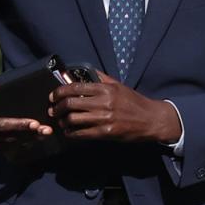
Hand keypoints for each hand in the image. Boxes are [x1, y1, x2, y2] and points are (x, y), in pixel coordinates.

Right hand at [0, 80, 52, 157]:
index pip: (1, 125)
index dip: (19, 125)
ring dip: (21, 142)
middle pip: (6, 138)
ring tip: (39, 136)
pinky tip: (21, 143)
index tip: (34, 124)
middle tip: (46, 131)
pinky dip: (8, 148)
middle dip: (27, 135)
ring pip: (2, 147)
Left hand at [49, 72, 180, 143]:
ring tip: (61, 122)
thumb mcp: (119, 86)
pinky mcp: (106, 132)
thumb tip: (85, 71)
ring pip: (74, 119)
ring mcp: (104, 118)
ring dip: (63, 121)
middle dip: (57, 108)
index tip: (53, 96)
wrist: (151, 119)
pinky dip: (72, 133)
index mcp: (105, 89)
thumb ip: (101, 78)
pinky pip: (82, 133)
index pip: (75, 87)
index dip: (60, 92)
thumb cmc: (134, 102)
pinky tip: (70, 132)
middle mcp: (103, 102)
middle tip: (53, 110)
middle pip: (71, 103)